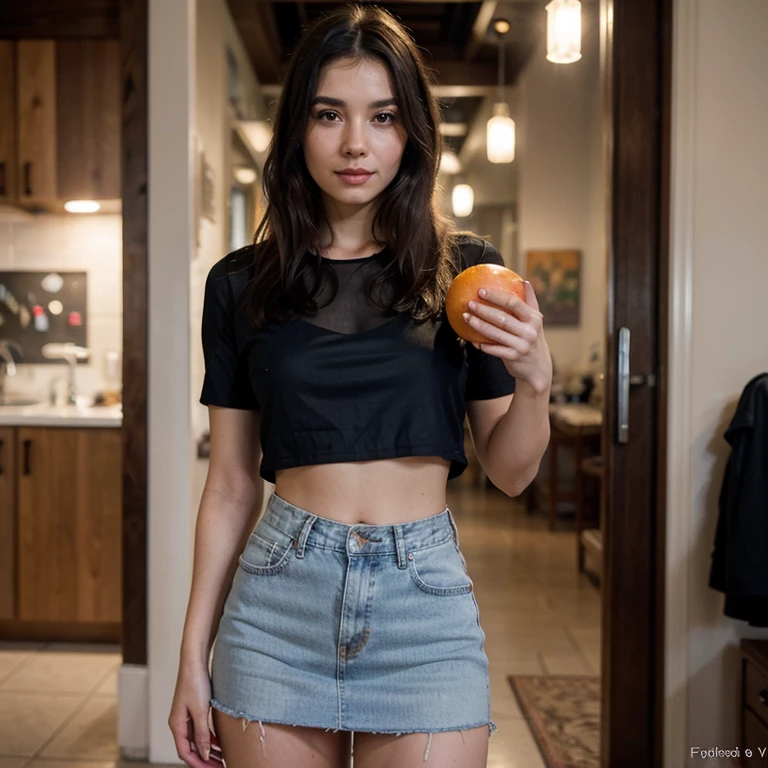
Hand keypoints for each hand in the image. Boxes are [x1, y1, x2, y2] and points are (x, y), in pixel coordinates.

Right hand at [169, 662, 222, 767]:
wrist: (195, 661)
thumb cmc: (195, 682)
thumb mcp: (200, 710)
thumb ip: (202, 733)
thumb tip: (204, 754)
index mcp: (176, 724)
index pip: (185, 752)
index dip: (197, 763)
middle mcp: (179, 723)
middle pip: (191, 748)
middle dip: (204, 760)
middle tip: (219, 767)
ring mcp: (186, 716)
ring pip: (196, 740)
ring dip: (208, 750)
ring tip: (221, 759)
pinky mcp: (194, 710)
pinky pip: (200, 730)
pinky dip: (209, 738)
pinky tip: (219, 744)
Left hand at [463, 281, 551, 395]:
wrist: (538, 367)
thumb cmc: (532, 337)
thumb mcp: (535, 320)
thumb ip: (530, 301)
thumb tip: (524, 281)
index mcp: (534, 318)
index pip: (514, 303)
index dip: (496, 296)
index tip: (480, 290)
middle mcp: (529, 331)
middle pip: (502, 318)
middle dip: (483, 310)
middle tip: (469, 303)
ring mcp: (521, 345)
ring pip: (495, 334)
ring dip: (478, 325)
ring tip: (465, 317)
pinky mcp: (513, 358)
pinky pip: (493, 349)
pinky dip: (481, 344)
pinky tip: (471, 338)